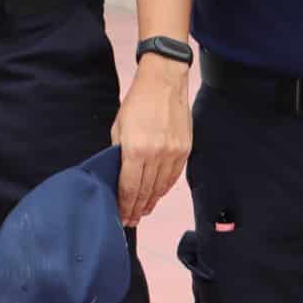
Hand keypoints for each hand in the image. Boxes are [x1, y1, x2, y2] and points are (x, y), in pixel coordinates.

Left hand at [110, 53, 191, 226]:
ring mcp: (172, 154)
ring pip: (160, 188)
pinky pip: (173, 178)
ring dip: (151, 202)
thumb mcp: (118, 127)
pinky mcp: (184, 150)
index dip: (124, 206)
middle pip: (145, 192)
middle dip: (136, 209)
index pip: (129, 188)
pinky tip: (157, 195)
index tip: (121, 216)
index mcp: (135, 149)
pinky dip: (164, 189)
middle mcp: (155, 155)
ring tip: (143, 212)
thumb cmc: (137, 102)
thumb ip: (118, 153)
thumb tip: (118, 177)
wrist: (164, 82)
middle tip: (131, 220)